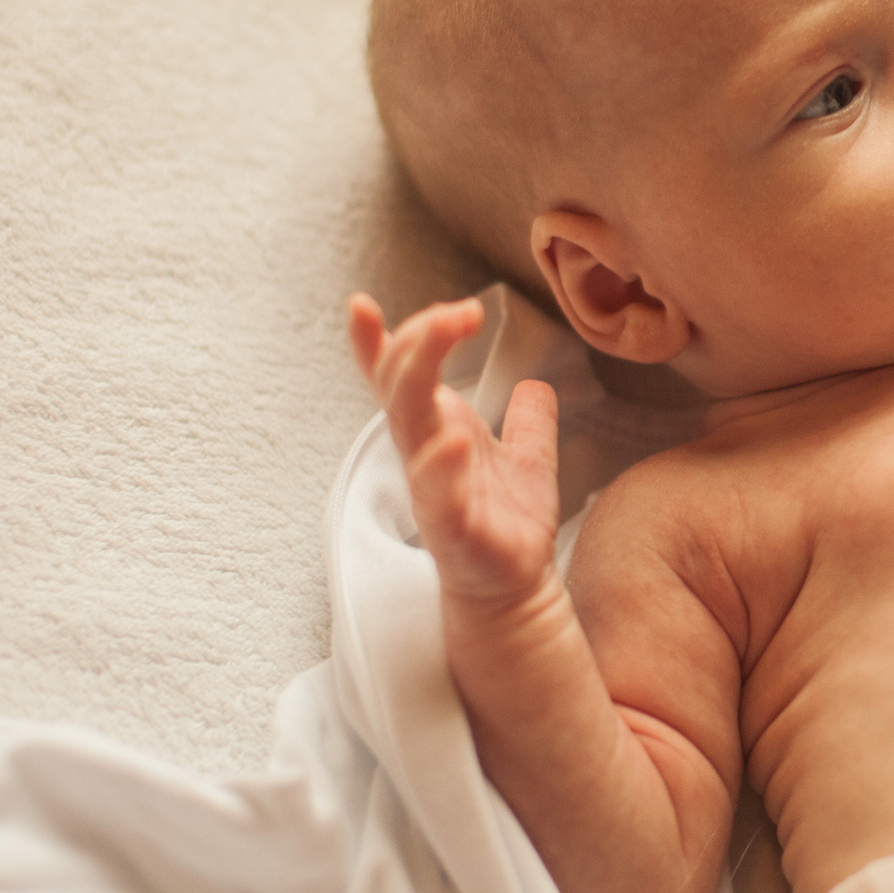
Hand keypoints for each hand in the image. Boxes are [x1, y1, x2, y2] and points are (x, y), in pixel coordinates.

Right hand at [348, 294, 562, 612]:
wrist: (519, 588)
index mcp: (438, 429)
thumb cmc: (509, 522)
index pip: (398, 379)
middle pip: (402, 387)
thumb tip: (534, 384)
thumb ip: (528, 419)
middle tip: (459, 309)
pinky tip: (454, 439)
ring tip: (445, 332)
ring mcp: (433, 491)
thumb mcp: (528, 456)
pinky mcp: (452, 530)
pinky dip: (441, 465)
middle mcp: (427, 453)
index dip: (377, 343)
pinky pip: (437, 495)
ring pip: (409, 428)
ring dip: (418, 379)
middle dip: (418, 341)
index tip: (358, 304)